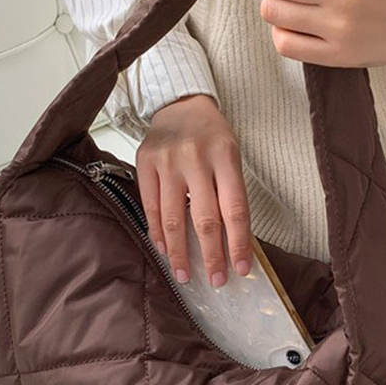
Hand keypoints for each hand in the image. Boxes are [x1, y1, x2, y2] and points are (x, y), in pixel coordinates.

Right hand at [134, 93, 252, 287]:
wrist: (180, 103)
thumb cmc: (212, 136)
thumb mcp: (231, 156)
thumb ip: (230, 194)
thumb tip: (232, 244)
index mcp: (226, 156)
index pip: (235, 209)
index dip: (238, 243)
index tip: (241, 269)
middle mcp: (196, 158)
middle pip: (205, 218)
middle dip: (211, 255)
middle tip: (216, 281)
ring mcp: (168, 160)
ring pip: (173, 217)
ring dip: (179, 252)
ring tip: (184, 274)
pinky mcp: (145, 162)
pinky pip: (151, 206)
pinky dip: (158, 232)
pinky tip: (164, 249)